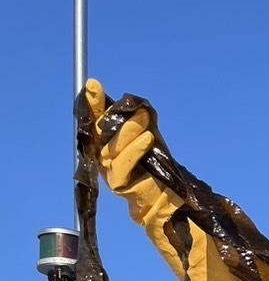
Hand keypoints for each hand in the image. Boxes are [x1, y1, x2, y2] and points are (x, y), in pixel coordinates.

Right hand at [84, 79, 155, 194]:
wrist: (164, 194)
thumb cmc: (154, 165)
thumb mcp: (147, 136)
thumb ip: (139, 121)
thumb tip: (137, 104)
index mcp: (104, 141)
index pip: (95, 118)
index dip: (93, 103)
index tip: (93, 85)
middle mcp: (101, 154)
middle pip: (101, 130)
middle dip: (112, 113)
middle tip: (136, 107)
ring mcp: (107, 169)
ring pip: (112, 146)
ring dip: (130, 130)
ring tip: (145, 119)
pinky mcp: (116, 183)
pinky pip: (122, 164)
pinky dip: (135, 149)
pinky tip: (147, 139)